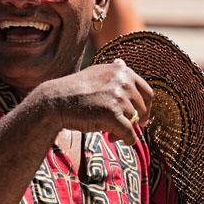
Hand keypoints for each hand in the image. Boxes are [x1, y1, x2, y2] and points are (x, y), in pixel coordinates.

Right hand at [36, 59, 151, 144]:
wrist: (56, 101)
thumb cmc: (75, 89)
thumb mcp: (96, 73)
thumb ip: (113, 71)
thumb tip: (122, 62)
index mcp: (123, 72)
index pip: (147, 92)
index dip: (146, 107)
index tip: (142, 117)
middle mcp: (124, 82)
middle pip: (142, 108)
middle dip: (134, 120)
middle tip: (121, 128)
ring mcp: (119, 98)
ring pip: (134, 121)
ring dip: (124, 130)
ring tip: (109, 133)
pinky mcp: (113, 115)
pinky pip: (130, 133)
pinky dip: (127, 140)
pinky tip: (118, 140)